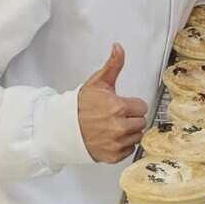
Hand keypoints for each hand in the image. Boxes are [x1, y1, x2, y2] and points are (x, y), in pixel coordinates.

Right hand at [77, 43, 147, 162]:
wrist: (62, 128)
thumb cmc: (79, 106)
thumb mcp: (97, 82)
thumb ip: (113, 65)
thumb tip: (118, 47)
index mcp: (118, 107)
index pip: (142, 107)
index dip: (132, 105)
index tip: (122, 105)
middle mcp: (118, 127)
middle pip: (141, 122)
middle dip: (131, 118)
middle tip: (116, 116)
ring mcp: (115, 143)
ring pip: (137, 136)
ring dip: (129, 132)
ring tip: (114, 127)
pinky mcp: (112, 156)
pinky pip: (129, 150)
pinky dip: (123, 145)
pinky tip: (111, 138)